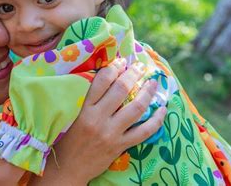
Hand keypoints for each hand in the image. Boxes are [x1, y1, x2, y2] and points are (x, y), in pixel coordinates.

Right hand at [31, 58, 165, 185]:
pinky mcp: (120, 146)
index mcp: (84, 109)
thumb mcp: (74, 116)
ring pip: (136, 108)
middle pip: (121, 90)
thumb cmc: (68, 141)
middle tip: (140, 66)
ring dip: (148, 93)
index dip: (114, 67)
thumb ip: (90, 101)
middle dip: (133, 74)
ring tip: (154, 83)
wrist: (67, 169)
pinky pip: (144, 131)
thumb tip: (109, 81)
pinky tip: (163, 110)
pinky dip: (157, 120)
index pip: (101, 81)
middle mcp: (98, 118)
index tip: (121, 61)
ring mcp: (111, 133)